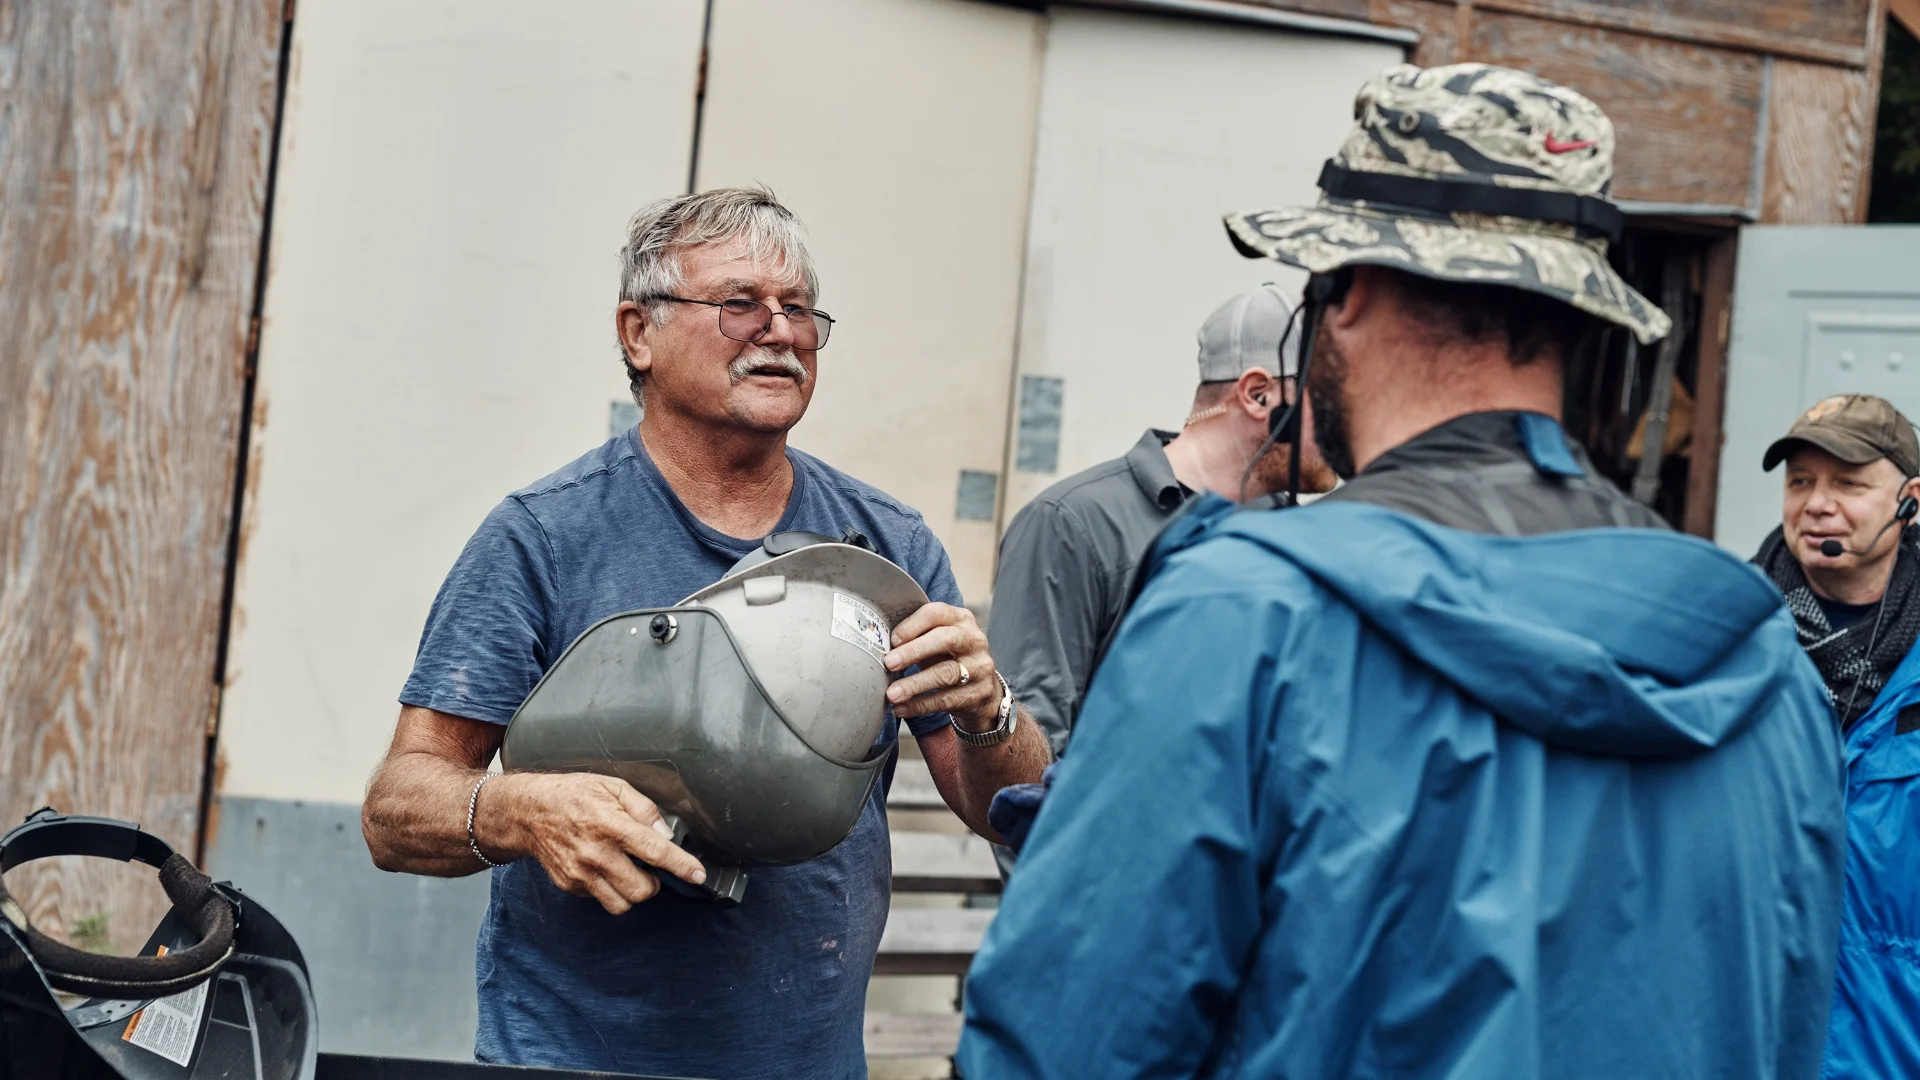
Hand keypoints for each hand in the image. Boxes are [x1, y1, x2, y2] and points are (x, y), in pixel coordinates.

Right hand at [479, 772, 705, 914]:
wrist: (528, 812)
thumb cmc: (573, 795)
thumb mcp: (612, 786)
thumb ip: (643, 808)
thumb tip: (665, 832)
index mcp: (610, 824)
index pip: (654, 851)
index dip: (681, 866)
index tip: (699, 875)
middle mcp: (595, 853)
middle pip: (641, 889)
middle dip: (655, 883)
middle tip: (651, 868)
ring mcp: (580, 874)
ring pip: (622, 904)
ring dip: (634, 893)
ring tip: (631, 873)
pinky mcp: (570, 886)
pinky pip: (601, 900)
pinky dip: (611, 890)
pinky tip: (606, 870)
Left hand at [884, 602, 999, 730]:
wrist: (982, 690)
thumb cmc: (948, 658)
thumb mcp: (936, 641)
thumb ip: (915, 637)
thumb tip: (875, 643)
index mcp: (960, 619)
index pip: (937, 613)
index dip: (913, 625)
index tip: (892, 639)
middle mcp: (974, 639)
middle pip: (946, 639)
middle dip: (914, 651)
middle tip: (889, 663)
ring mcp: (980, 667)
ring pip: (946, 673)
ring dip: (914, 684)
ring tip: (891, 694)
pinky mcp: (979, 693)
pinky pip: (946, 700)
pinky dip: (920, 705)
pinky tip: (901, 708)